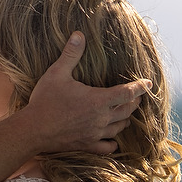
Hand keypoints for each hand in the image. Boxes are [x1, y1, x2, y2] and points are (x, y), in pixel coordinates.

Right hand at [27, 31, 150, 153]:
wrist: (32, 130)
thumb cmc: (45, 100)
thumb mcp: (57, 73)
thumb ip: (71, 54)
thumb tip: (79, 34)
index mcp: (98, 100)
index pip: (127, 92)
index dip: (140, 87)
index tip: (148, 83)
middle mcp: (101, 118)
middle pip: (127, 110)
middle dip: (135, 102)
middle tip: (138, 96)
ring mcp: (95, 134)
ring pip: (120, 127)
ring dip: (125, 119)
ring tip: (126, 113)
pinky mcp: (88, 146)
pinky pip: (108, 147)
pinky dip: (113, 143)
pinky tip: (113, 139)